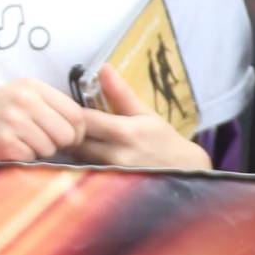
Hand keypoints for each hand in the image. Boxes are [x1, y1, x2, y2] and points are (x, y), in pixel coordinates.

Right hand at [0, 78, 85, 161]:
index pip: (77, 114)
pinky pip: (30, 158)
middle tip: (39, 145)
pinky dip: (21, 159)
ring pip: (50, 148)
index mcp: (33, 87)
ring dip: (38, 153)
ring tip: (16, 143)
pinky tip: (4, 149)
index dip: (77, 132)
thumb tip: (84, 127)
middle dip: (60, 146)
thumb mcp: (17, 97)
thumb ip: (48, 106)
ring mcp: (14, 120)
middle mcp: (25, 99)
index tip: (66, 140)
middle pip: (69, 134)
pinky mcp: (3, 140)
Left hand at [75, 65, 209, 169]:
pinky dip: (79, 160)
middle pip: (74, 139)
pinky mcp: (106, 186)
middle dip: (70, 130)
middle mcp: (115, 155)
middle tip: (72, 123)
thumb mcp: (145, 113)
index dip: (73, 112)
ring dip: (73, 146)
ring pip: (75, 156)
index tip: (75, 109)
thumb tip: (103, 67)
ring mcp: (110, 174)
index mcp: (125, 132)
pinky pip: (82, 170)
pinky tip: (88, 155)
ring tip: (81, 138)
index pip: (82, 118)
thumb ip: (120, 93)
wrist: (183, 171)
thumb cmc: (163, 140)